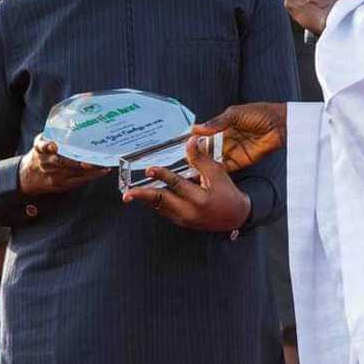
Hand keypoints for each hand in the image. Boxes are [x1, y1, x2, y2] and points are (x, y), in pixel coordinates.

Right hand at [18, 134, 110, 197]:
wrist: (30, 175)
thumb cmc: (43, 152)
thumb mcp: (42, 140)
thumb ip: (56, 130)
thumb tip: (79, 108)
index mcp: (40, 149)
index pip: (42, 147)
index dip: (47, 146)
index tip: (54, 145)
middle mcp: (46, 163)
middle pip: (60, 163)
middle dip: (75, 161)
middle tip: (89, 160)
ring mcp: (54, 176)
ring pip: (72, 173)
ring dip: (89, 170)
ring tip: (102, 165)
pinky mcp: (62, 185)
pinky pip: (78, 181)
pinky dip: (91, 176)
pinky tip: (102, 171)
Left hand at [122, 137, 251, 231]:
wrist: (235, 217)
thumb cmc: (228, 194)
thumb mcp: (217, 174)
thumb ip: (200, 159)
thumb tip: (190, 141)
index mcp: (200, 199)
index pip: (177, 185)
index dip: (162, 175)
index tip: (150, 169)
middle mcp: (190, 211)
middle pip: (161, 201)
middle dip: (143, 196)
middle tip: (128, 194)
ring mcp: (184, 219)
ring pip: (159, 207)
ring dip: (145, 199)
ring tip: (131, 194)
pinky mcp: (181, 222)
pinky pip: (164, 211)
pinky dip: (155, 202)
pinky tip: (147, 195)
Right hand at [193, 103, 285, 172]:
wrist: (279, 124)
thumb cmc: (260, 113)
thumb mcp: (235, 114)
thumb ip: (216, 122)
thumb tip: (197, 128)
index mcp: (223, 126)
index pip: (204, 134)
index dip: (194, 140)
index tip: (183, 144)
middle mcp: (226, 139)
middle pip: (207, 149)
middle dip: (197, 154)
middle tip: (185, 158)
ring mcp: (233, 151)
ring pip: (214, 160)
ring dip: (205, 164)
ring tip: (193, 167)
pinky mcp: (241, 161)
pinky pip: (227, 168)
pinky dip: (217, 171)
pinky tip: (208, 172)